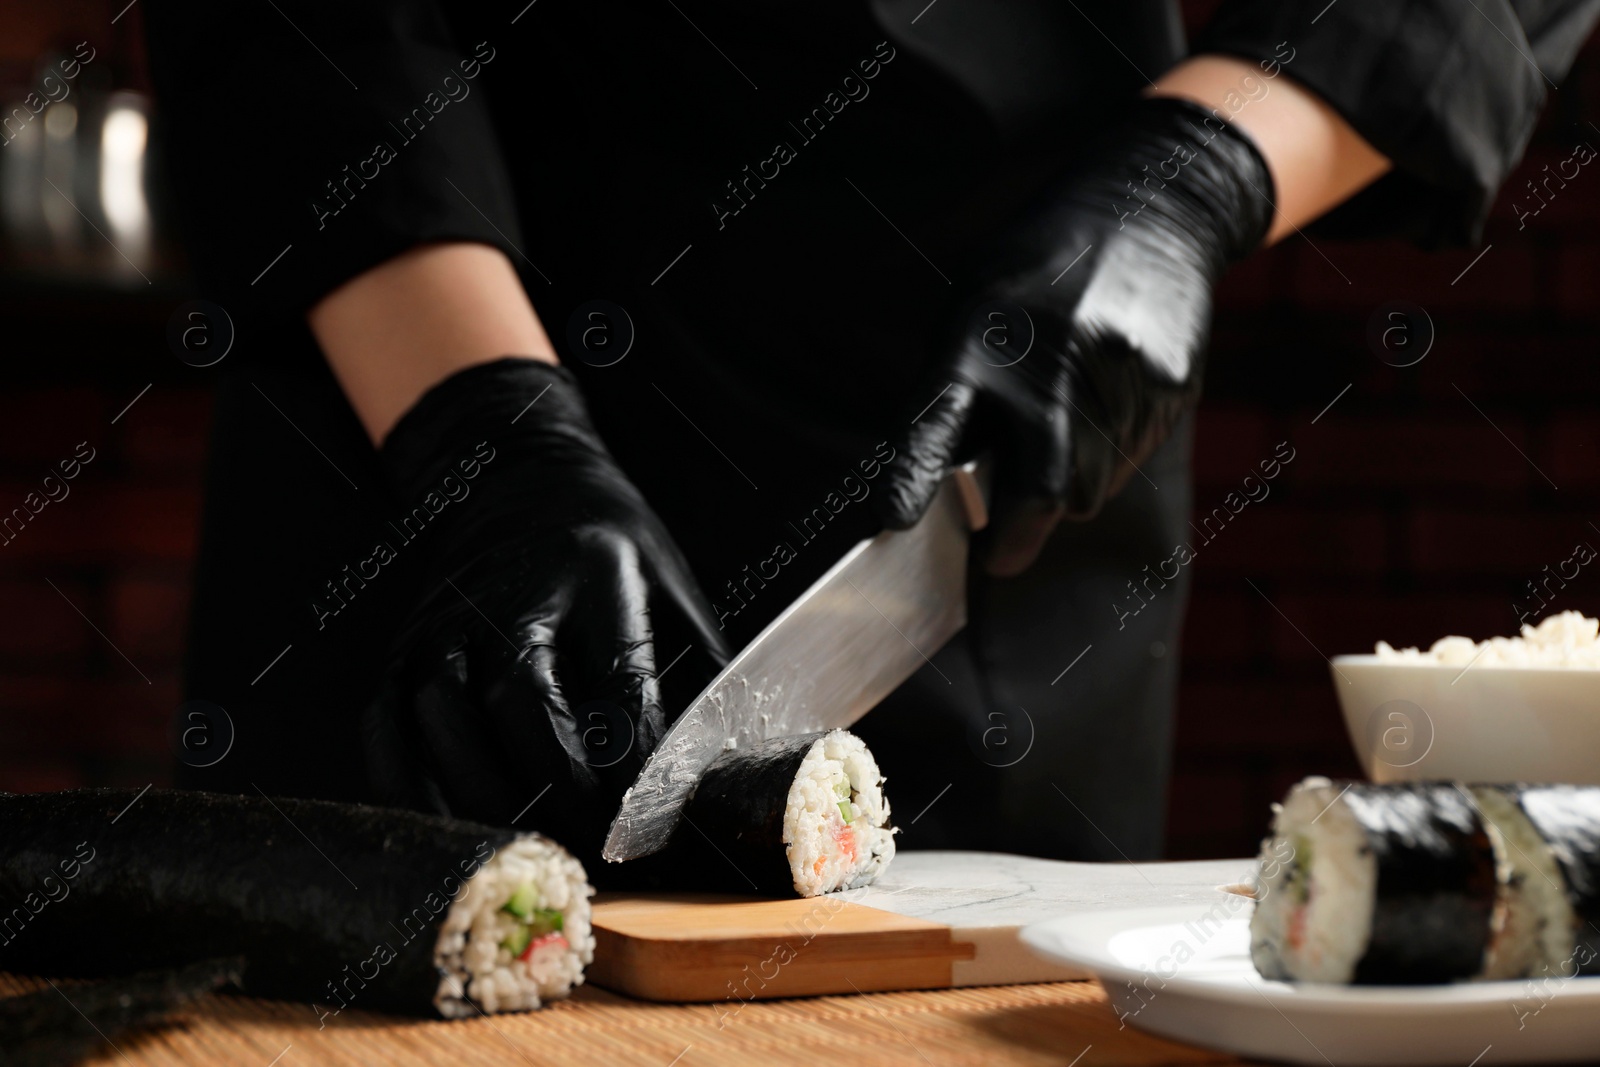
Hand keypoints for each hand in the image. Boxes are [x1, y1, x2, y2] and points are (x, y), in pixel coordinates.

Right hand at [363, 359, 727, 848]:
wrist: (520, 475)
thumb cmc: (610, 545)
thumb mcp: (670, 582)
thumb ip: (697, 666)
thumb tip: (729, 766)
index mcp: (597, 569)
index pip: (617, 678)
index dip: (635, 761)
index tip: (654, 824)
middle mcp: (510, 588)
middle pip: (521, 697)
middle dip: (560, 788)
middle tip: (594, 850)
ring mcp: (444, 615)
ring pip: (443, 713)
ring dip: (484, 794)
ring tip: (528, 848)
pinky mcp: (401, 643)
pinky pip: (384, 723)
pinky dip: (405, 785)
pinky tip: (445, 830)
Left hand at [872, 97, 1273, 575]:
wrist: (1152, 207)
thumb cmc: (1043, 265)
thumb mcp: (976, 303)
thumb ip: (960, 387)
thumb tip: (948, 480)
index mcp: (982, 333)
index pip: (937, 419)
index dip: (914, 476)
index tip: (896, 519)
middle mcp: (1051, 360)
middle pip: (1038, 490)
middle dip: (1014, 538)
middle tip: (996, 553)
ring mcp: (1117, 377)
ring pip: (1086, 491)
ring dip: (1061, 492)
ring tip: (1056, 442)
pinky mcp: (1167, 388)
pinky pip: (1127, 463)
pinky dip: (1104, 461)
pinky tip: (1100, 410)